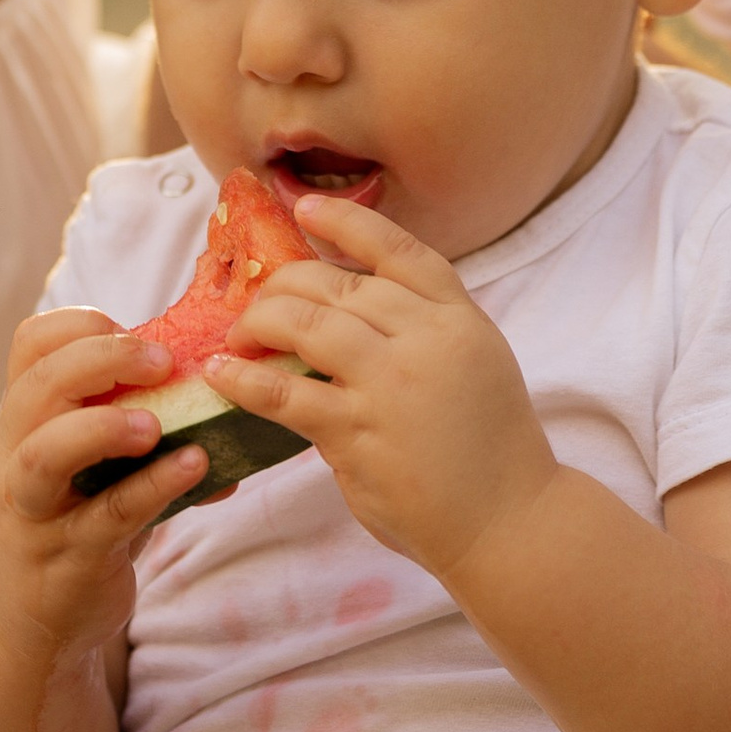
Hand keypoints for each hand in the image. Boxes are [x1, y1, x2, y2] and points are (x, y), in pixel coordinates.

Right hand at [0, 307, 208, 667]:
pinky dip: (152, 488)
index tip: (134, 329)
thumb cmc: (71, 523)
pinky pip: (106, 518)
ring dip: (103, 428)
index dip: (83, 326)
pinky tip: (194, 467)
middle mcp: (13, 457)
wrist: (25, 624)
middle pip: (38, 387)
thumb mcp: (91, 465)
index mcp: (21, 418)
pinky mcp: (65, 561)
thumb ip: (140, 425)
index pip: (31, 344)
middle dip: (101, 360)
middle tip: (163, 360)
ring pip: (46, 455)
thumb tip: (228, 392)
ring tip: (156, 423)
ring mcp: (33, 512)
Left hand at [210, 194, 555, 581]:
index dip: (348, 225)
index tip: (305, 210)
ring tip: (237, 339)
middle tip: (258, 305)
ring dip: (260, 323)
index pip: (399, 251)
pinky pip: (285, 392)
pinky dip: (244, 379)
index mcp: (460, 318)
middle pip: (340, 284)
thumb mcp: (475, 364)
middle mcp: (427, 339)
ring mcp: (392, 384)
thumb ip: (423, 332)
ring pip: (307, 324)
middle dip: (285, 286)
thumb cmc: (490, 449)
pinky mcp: (359, 433)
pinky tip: (221, 375)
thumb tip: (346, 314)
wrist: (509, 522)